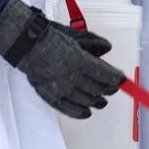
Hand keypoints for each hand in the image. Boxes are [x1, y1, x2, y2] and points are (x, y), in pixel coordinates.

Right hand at [0, 0, 123, 119]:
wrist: (26, 44)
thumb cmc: (50, 37)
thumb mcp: (76, 35)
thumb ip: (94, 43)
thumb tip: (107, 49)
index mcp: (81, 62)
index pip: (106, 76)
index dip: (116, 79)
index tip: (121, 80)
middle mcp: (73, 78)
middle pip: (98, 90)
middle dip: (108, 90)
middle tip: (112, 89)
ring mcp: (62, 89)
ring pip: (86, 101)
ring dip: (97, 102)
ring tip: (102, 102)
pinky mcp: (51, 96)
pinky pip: (69, 109)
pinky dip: (80, 113)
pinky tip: (87, 112)